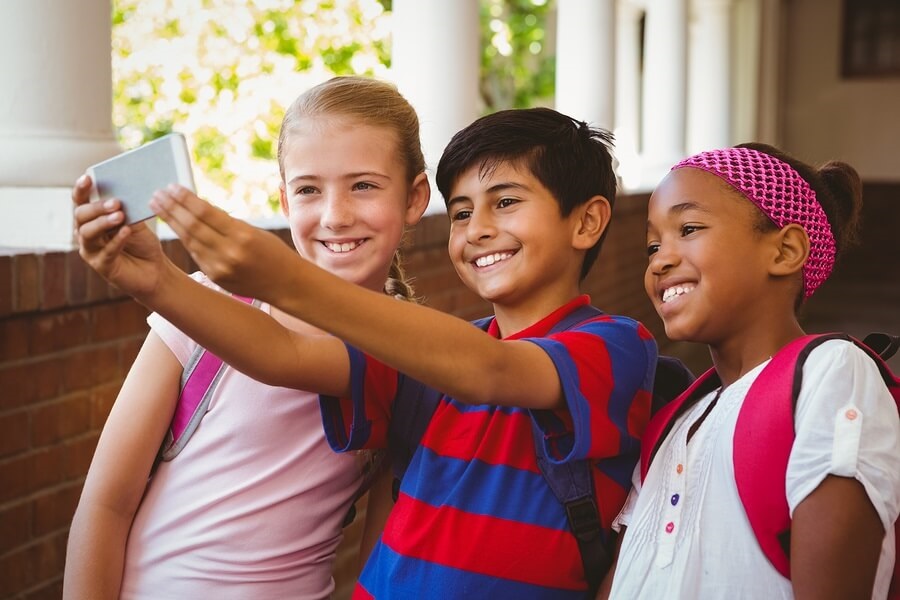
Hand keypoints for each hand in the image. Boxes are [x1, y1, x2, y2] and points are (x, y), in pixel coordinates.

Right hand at [73, 175, 169, 299]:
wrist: (155, 269)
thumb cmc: (142, 243)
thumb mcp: (136, 222)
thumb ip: (127, 210)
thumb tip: (124, 193)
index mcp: (93, 218)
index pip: (81, 201)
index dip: (81, 189)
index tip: (88, 178)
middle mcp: (86, 233)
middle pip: (81, 215)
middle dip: (97, 207)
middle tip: (115, 202)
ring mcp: (91, 250)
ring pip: (88, 233)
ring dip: (103, 222)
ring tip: (120, 216)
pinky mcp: (101, 266)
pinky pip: (106, 251)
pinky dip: (116, 240)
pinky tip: (126, 231)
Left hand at [151, 185, 297, 300]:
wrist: (287, 285)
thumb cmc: (275, 253)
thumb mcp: (255, 232)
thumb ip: (227, 223)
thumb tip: (200, 208)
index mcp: (243, 237)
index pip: (206, 214)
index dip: (186, 199)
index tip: (172, 187)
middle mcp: (229, 253)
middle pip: (193, 226)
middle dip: (172, 209)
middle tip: (158, 194)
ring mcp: (220, 268)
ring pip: (189, 240)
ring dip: (172, 222)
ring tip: (158, 207)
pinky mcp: (216, 277)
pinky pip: (196, 254)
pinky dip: (185, 238)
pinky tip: (175, 226)